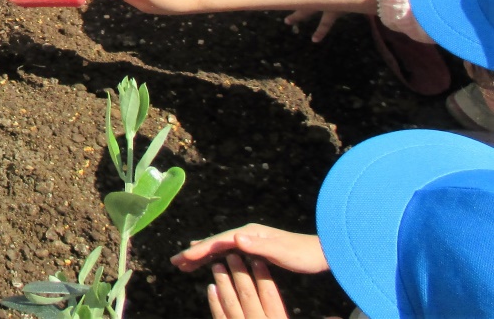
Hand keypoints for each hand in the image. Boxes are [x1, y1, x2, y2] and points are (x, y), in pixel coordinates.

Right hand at [173, 224, 327, 274]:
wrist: (322, 251)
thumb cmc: (303, 254)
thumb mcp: (281, 251)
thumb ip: (259, 245)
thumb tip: (235, 238)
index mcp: (248, 234)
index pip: (218, 242)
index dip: (199, 250)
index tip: (182, 258)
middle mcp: (246, 234)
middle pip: (214, 242)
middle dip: (194, 252)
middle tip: (175, 262)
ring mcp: (250, 240)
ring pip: (219, 247)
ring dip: (202, 255)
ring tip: (185, 264)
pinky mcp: (254, 248)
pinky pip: (227, 252)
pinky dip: (215, 256)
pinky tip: (211, 260)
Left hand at [208, 256, 287, 318]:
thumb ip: (275, 309)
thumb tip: (269, 286)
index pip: (270, 295)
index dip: (263, 276)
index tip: (256, 260)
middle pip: (248, 295)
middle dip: (239, 273)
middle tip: (232, 256)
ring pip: (231, 302)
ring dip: (223, 282)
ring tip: (217, 266)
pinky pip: (219, 315)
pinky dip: (214, 300)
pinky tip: (211, 287)